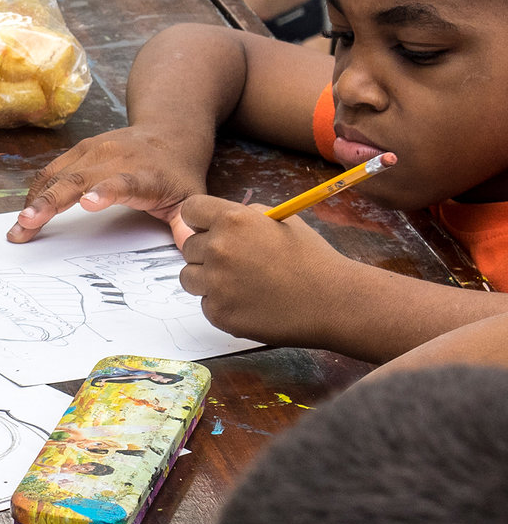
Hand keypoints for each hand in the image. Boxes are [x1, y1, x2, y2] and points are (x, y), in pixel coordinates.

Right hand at [8, 124, 211, 243]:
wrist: (168, 131)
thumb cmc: (177, 172)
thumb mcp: (191, 198)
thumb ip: (186, 226)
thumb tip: (192, 251)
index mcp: (143, 174)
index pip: (122, 182)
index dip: (104, 191)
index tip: (86, 203)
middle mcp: (114, 158)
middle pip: (77, 179)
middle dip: (50, 202)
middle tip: (28, 224)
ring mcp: (93, 151)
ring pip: (57, 175)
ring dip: (35, 201)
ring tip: (19, 226)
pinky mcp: (78, 150)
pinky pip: (51, 171)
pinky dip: (37, 192)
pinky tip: (27, 211)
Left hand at [173, 195, 354, 346]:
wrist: (335, 302)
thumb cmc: (312, 259)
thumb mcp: (282, 221)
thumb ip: (246, 216)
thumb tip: (219, 220)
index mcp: (233, 220)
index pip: (190, 210)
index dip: (199, 220)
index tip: (208, 229)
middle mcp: (218, 249)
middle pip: (189, 247)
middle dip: (208, 253)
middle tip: (239, 264)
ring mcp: (216, 283)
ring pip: (190, 277)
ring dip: (208, 280)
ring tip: (242, 284)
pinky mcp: (219, 313)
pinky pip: (206, 304)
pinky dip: (222, 305)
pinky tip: (250, 303)